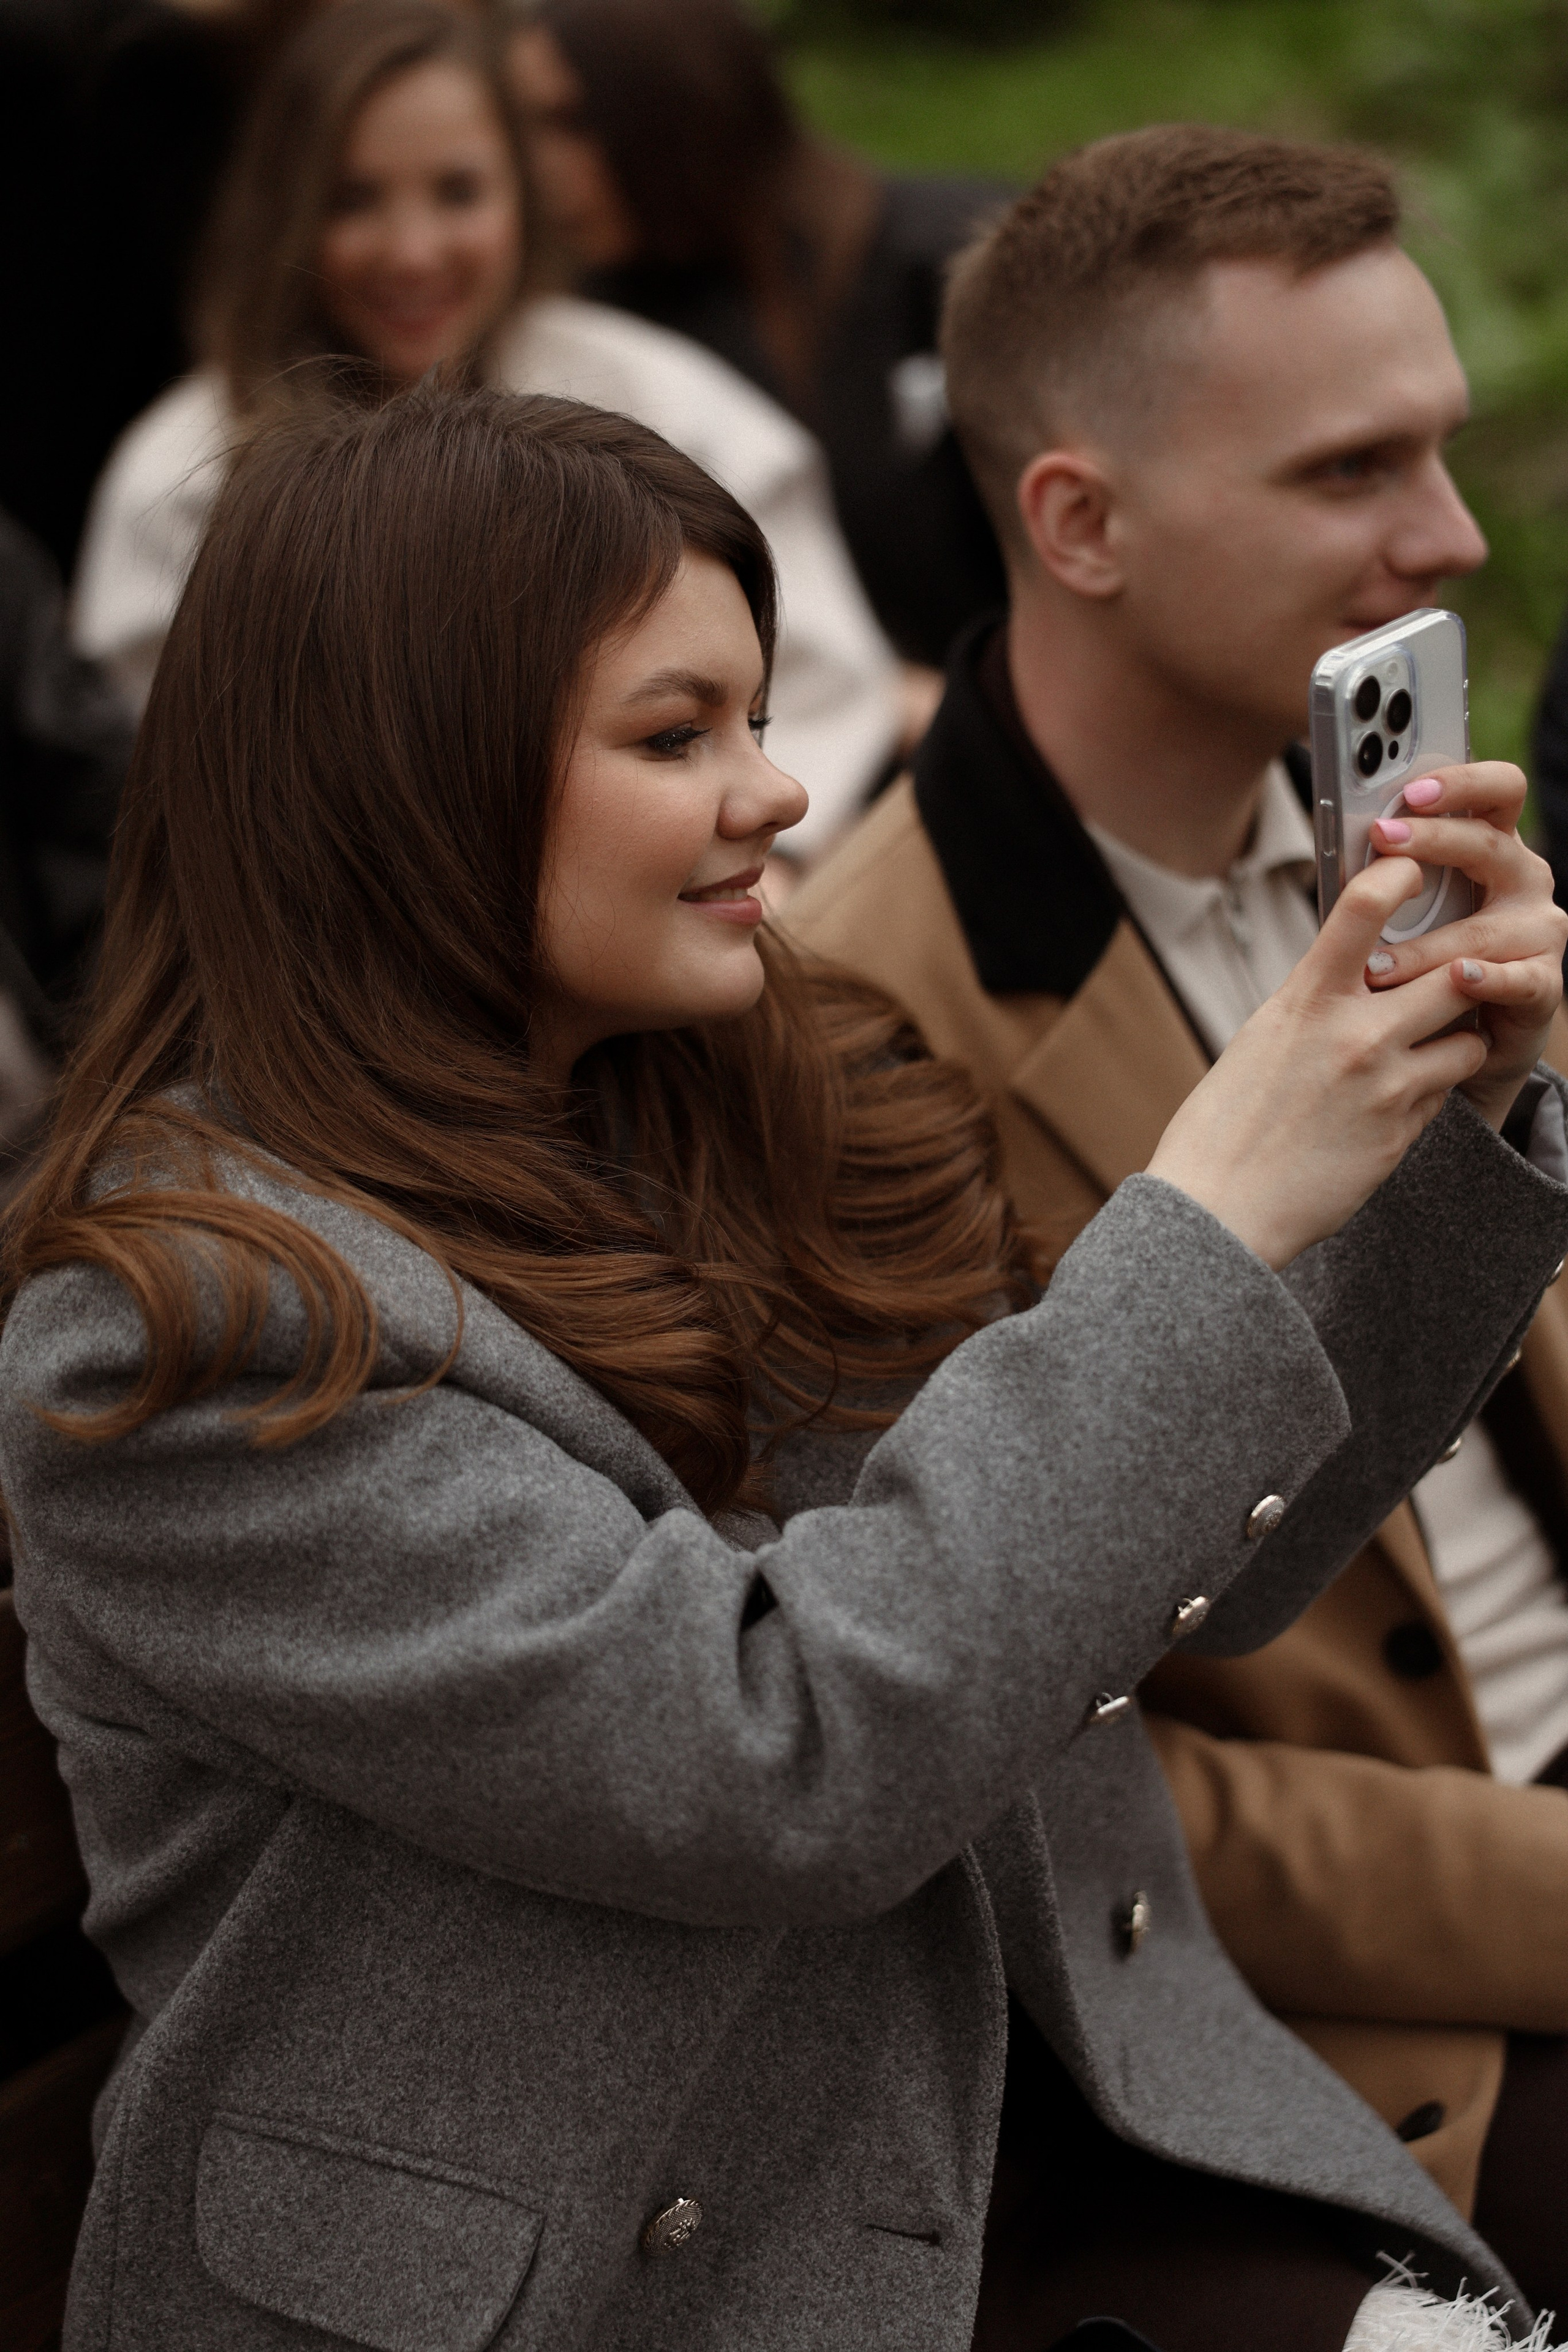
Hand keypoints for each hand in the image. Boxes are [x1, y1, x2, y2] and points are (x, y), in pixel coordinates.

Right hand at [1148, 855, 1495, 1267]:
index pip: (1367, 905)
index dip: (1402, 875)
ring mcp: (1388, 1086)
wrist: (1217, 1211)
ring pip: (1467, 1036)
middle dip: (1459, 970)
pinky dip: (1432, 1088)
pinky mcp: (1404, 1133)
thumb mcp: (1260, 1041)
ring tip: (1424, 1046)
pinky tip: (1394, 1102)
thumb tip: (1351, 976)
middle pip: (1453, 970)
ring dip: (1456, 1036)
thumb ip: (1313, 1004)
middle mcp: (1356, 1034)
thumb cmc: (1221, 1126)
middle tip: (1450, 971)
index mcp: (1306, 1000)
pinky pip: (1445, 1093)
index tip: (1411, 869)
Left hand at [1361, 762, 1564, 1129]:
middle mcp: (1523, 881)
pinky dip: (1486, 978)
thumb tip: (1339, 844)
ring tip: (1378, 962)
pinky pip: (1519, 979)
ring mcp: (1540, 931)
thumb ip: (1384, 879)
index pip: (1496, 791)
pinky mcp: (1544, 984)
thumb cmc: (1419, 964)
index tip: (1411, 788)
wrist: (1453, 1043)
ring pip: (1486, 927)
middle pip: (1491, 844)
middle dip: (1434, 838)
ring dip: (1428, 943)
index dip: (1461, 781)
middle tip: (1383, 836)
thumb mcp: (1401, 914)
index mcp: (1493, 848)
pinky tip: (1458, 977)